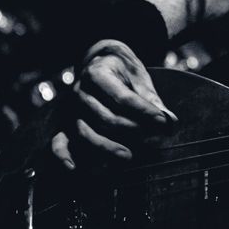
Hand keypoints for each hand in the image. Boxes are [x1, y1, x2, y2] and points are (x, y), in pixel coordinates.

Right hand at [50, 40, 175, 169]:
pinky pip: (58, 142)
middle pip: (105, 118)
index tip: (163, 121)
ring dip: (107, 148)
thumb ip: (151, 99)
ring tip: (128, 156)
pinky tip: (74, 168)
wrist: (97, 61)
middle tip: (153, 140)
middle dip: (131, 131)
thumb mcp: (137, 76)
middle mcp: (80, 91)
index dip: (144, 112)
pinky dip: (63, 155)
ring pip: (85, 132)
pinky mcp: (65, 124)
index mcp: (97, 73)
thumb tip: (169, 121)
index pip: (122, 97)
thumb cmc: (121, 71)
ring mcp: (70, 109)